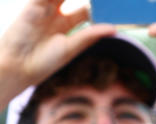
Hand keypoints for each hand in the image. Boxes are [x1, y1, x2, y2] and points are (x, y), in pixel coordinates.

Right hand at [0, 0, 114, 105]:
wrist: (19, 65)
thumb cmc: (45, 61)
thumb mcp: (71, 47)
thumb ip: (90, 35)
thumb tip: (114, 29)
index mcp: (67, 25)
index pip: (85, 10)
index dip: (98, 6)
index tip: (115, 4)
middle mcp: (56, 14)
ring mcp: (44, 8)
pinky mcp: (33, 5)